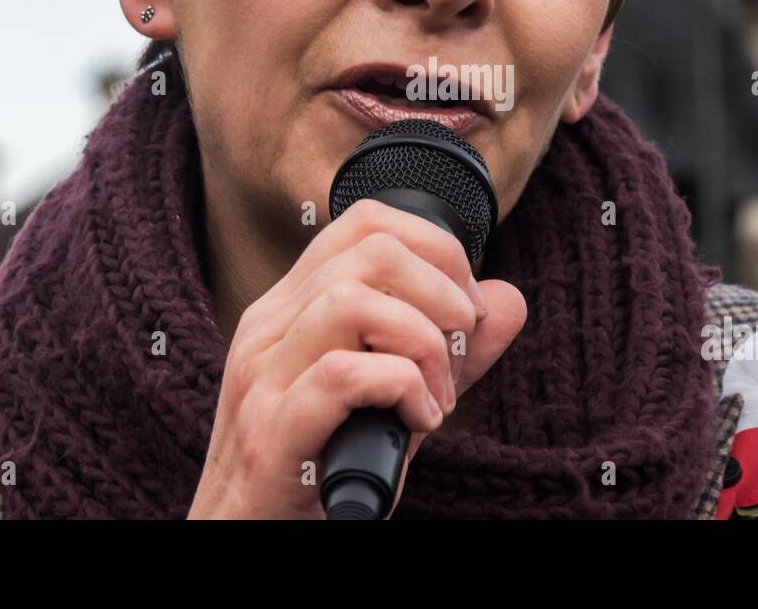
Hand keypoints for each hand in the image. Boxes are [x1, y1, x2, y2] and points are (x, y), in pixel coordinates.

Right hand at [187, 199, 526, 518]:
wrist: (249, 535)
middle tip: (461, 348)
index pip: (366, 221)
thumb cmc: (319, 461)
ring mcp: (263, 374)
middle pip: (372, 251)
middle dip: (442, 293)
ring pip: (352, 302)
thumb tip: (508, 300)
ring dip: (422, 345)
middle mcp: (270, 324)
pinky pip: (344, 375)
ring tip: (438, 395)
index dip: (435, 247)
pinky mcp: (271, 430)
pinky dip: (402, 390)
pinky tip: (417, 422)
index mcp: (293, 303)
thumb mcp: (394, 393)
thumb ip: (449, 346)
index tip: (467, 303)